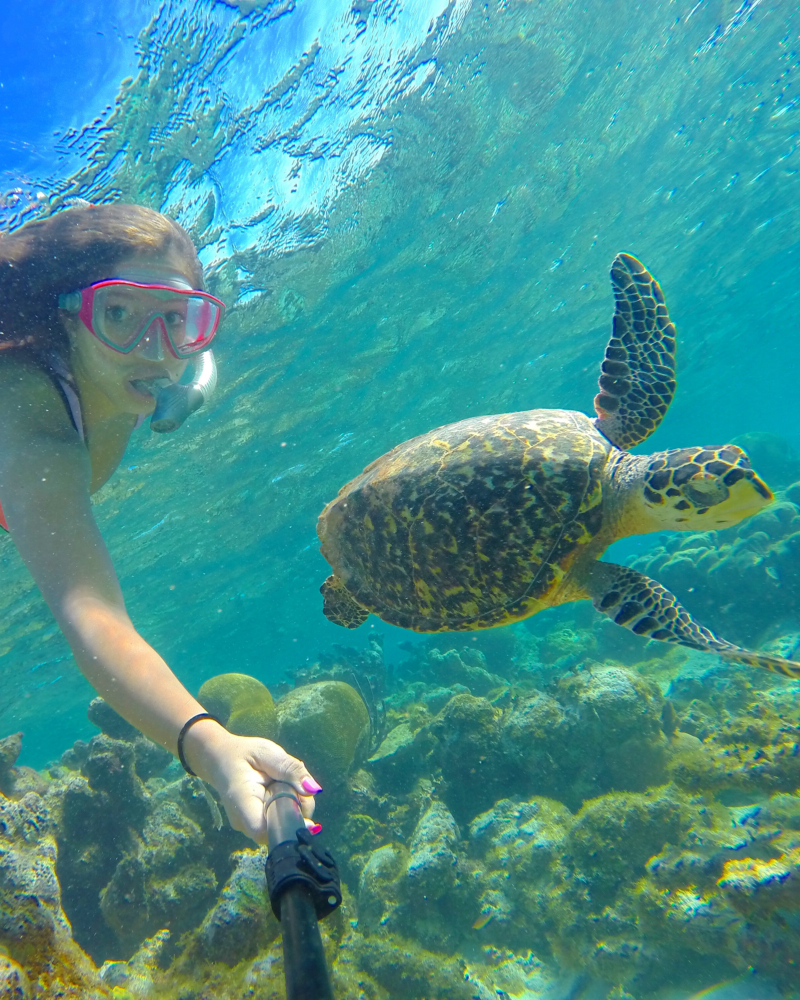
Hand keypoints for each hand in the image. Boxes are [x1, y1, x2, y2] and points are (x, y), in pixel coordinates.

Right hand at [182, 720, 320, 843]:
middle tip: (295, 783)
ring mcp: (248, 827)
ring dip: (294, 807)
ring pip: (282, 827)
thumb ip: (290, 769)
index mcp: (242, 801)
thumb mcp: (267, 752)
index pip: (264, 830)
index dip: (289, 824)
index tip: (303, 806)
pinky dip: (287, 808)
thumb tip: (314, 789)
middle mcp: (243, 821)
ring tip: (284, 784)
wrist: (221, 760)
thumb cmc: (243, 754)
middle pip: (279, 829)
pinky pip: (278, 822)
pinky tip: (281, 792)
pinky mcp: (256, 826)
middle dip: (297, 809)